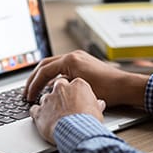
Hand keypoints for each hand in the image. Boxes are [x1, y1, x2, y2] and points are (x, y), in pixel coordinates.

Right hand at [25, 50, 148, 107]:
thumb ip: (61, 87)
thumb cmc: (108, 89)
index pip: (44, 70)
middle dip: (34, 79)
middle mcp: (73, 55)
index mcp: (71, 60)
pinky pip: (62, 68)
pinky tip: (52, 88)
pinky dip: (54, 77)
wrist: (125, 86)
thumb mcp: (80, 89)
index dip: (34, 85)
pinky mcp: (82, 63)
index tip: (29, 96)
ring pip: (53, 65)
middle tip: (27, 92)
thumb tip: (48, 91)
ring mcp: (78, 58)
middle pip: (45, 65)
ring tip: (36, 90)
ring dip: (43, 77)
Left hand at [29, 77, 105, 143]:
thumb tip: (99, 104)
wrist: (78, 132)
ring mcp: (49, 98)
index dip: (73, 91)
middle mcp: (61, 88)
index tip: (74, 97)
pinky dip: (37, 113)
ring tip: (54, 115)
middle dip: (59, 94)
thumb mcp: (98, 110)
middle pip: (57, 86)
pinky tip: (41, 119)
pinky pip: (34, 109)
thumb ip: (96, 104)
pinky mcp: (39, 110)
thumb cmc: (90, 121)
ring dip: (49, 105)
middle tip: (63, 103)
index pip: (73, 83)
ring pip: (45, 97)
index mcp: (78, 84)